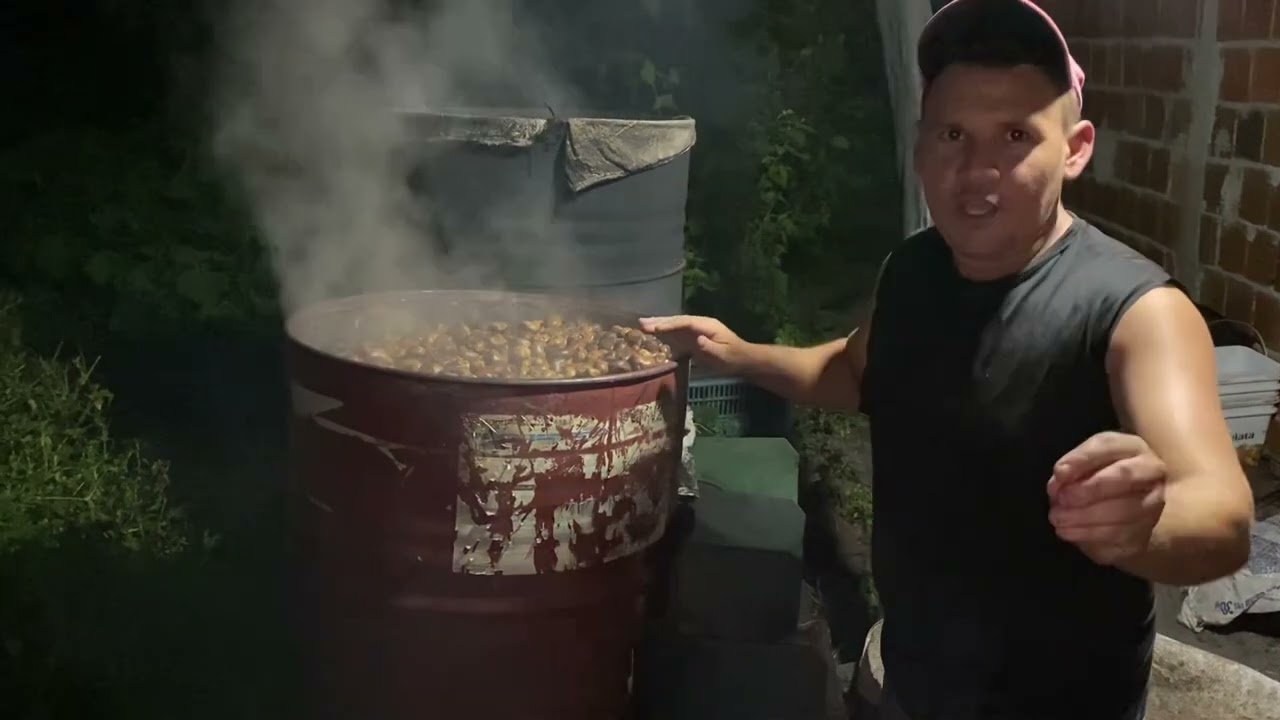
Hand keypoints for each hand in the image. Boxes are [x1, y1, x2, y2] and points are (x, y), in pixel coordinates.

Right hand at [638, 315, 749, 372]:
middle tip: (641, 322)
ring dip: (659, 325)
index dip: (670, 324)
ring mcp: (695, 331)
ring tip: (642, 324)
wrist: (742, 359)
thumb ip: (710, 348)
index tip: (655, 328)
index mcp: (707, 325)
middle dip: (659, 321)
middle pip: (677, 320)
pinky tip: (652, 334)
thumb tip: (698, 340)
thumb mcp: (724, 355)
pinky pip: (676, 334)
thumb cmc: (733, 357)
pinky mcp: (693, 339)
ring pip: (674, 326)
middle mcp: (699, 325)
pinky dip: (664, 333)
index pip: (685, 322)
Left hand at [1047, 432, 1166, 565]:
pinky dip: (1089, 534)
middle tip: (1061, 499)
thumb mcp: (1083, 464)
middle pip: (1124, 477)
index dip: (1082, 459)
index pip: (1108, 446)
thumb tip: (1061, 476)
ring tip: (1058, 518)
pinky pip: (1119, 535)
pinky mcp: (1145, 532)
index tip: (1059, 472)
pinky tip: (1067, 532)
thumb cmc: (1097, 476)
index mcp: (1131, 447)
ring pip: (1123, 511)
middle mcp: (1151, 472)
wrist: (1120, 511)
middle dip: (1088, 489)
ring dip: (1085, 516)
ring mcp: (1153, 504)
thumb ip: (1072, 466)